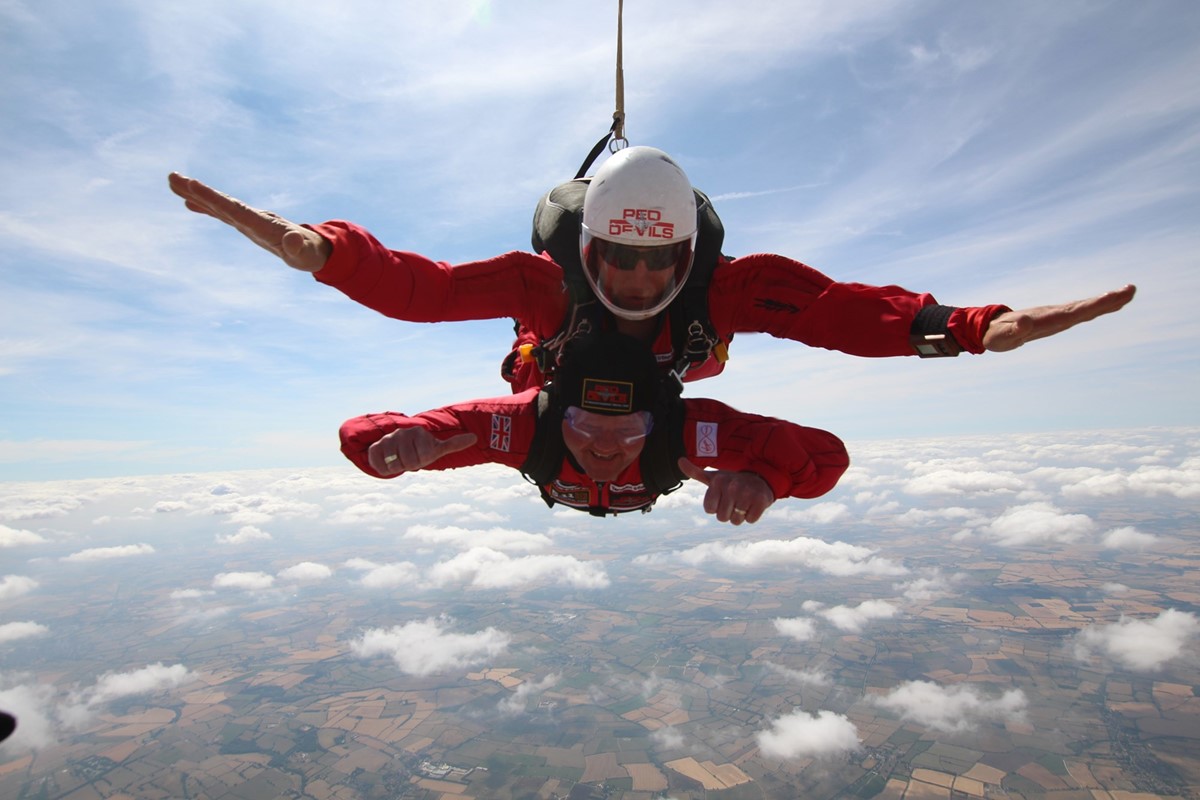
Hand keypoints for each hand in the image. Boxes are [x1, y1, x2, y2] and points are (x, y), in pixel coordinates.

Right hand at [167, 173, 332, 272]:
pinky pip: (222, 213)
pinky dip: (206, 206)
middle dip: (198, 191)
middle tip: (173, 177)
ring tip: (172, 182)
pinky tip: (188, 202)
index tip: (193, 185)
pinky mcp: (247, 224)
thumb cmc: (309, 254)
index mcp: (263, 224)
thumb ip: (298, 248)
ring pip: (219, 205)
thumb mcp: (305, 255)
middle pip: (222, 202)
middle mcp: (253, 217)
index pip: (234, 209)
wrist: (315, 249)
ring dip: (196, 194)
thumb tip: (292, 241)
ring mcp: (249, 219)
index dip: (213, 198)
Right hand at [368, 428, 477, 474]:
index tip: (421, 455)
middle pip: (408, 463)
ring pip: (394, 465)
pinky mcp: (375, 447)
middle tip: (410, 459)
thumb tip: (475, 437)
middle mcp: (402, 433)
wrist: (399, 447)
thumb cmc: (422, 450)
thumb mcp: (438, 449)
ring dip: (398, 467)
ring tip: (400, 459)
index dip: (421, 462)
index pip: (421, 458)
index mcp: (419, 433)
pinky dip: (383, 468)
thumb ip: (454, 443)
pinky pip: (379, 465)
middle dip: (410, 465)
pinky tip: (388, 461)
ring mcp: (388, 439)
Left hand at [678, 457, 774, 524]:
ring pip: (736, 521)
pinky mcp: (761, 501)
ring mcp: (747, 494)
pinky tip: (753, 504)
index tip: (723, 497)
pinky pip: (750, 520)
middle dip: (728, 512)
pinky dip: (752, 516)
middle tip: (735, 500)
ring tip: (744, 502)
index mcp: (718, 482)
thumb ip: (695, 472)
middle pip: (722, 518)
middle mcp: (732, 487)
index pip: (709, 510)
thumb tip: (679, 460)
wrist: (761, 477)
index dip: (716, 507)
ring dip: (740, 515)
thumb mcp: (714, 477)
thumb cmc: (732, 481)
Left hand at [982, 284, 1135, 351]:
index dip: (1094, 305)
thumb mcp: (1001, 337)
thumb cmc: (996, 335)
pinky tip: (1109, 305)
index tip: (1114, 296)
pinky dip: (1096, 308)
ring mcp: (1056, 316)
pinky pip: (1080, 313)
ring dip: (1106, 302)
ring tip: (1128, 294)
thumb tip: (1025, 323)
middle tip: (1131, 290)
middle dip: (1108, 300)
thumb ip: (1014, 331)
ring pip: (1085, 308)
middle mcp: (1054, 315)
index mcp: (1046, 319)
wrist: (990, 328)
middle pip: (1085, 307)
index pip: (1074, 312)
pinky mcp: (1056, 319)